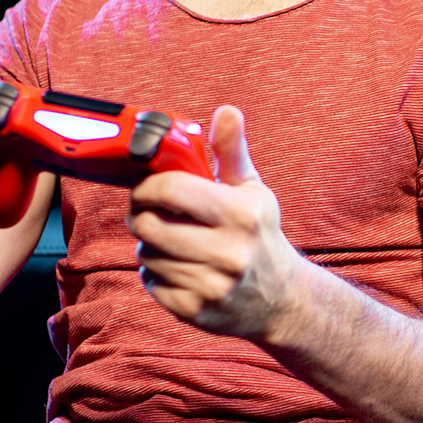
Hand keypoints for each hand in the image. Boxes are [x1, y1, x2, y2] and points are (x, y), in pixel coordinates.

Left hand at [127, 106, 302, 337]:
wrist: (281, 300)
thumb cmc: (259, 235)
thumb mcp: (252, 190)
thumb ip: (232, 150)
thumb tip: (227, 111)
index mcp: (241, 214)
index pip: (172, 190)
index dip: (147, 186)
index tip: (146, 187)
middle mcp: (229, 252)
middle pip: (149, 225)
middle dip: (141, 215)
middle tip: (150, 212)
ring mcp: (212, 285)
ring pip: (147, 255)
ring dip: (150, 245)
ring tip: (171, 241)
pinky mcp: (196, 311)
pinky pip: (151, 283)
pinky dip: (155, 274)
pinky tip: (177, 268)